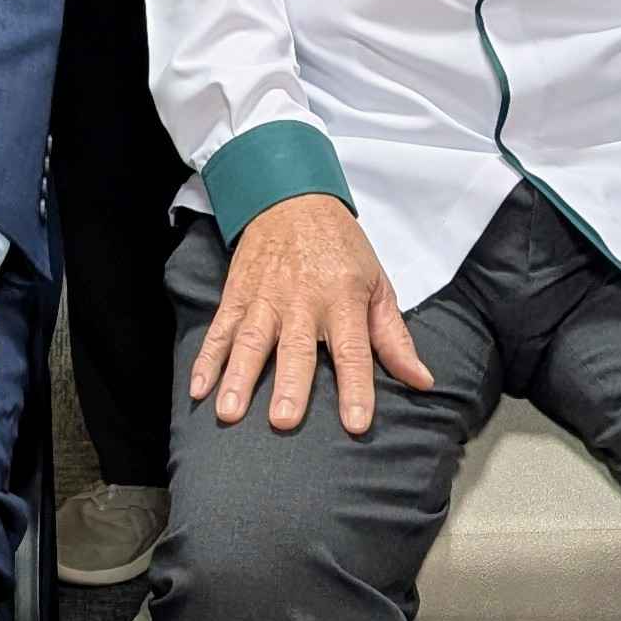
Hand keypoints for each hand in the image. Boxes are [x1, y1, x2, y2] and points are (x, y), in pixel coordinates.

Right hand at [193, 193, 433, 435]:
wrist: (292, 197)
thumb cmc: (340, 247)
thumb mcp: (376, 283)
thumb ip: (394, 337)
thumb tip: (421, 381)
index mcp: (343, 299)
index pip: (353, 350)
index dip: (356, 388)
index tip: (356, 424)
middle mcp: (303, 300)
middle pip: (297, 348)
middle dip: (290, 385)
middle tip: (283, 421)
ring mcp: (265, 297)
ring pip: (251, 340)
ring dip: (239, 376)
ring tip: (229, 411)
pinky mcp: (237, 295)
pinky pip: (220, 329)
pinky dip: (207, 358)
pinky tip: (199, 388)